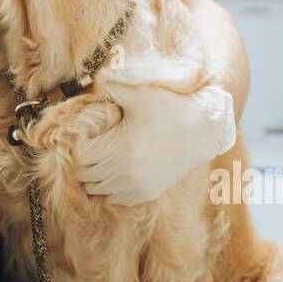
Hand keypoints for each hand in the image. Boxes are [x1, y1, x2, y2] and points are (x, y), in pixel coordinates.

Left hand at [75, 68, 235, 205]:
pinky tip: (116, 170)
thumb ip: (111, 88)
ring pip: (96, 190)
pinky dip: (109, 187)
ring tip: (102, 157)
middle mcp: (125, 173)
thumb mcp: (140, 93)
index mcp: (120, 148)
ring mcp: (136, 187)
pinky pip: (115, 198)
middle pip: (84, 175)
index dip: (79, 143)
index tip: (87, 133)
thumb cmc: (170, 109)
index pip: (80, 156)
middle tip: (92, 144)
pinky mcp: (146, 194)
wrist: (203, 131)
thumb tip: (91, 83)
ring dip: (94, 175)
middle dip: (83, 160)